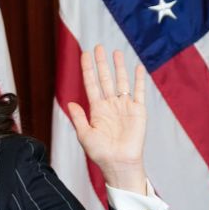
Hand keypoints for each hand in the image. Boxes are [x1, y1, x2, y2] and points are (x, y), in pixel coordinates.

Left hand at [67, 45, 147, 193]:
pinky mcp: (138, 111)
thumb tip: (70, 102)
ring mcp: (124, 106)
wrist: (118, 163)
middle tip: (98, 46)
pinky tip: (137, 68)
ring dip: (118, 67)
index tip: (84, 54)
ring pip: (121, 81)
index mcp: (96, 109)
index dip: (87, 69)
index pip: (91, 84)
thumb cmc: (100, 152)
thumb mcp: (84, 134)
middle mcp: (110, 105)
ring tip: (116, 52)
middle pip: (105, 78)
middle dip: (101, 63)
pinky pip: (138, 92)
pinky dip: (138, 80)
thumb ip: (78, 117)